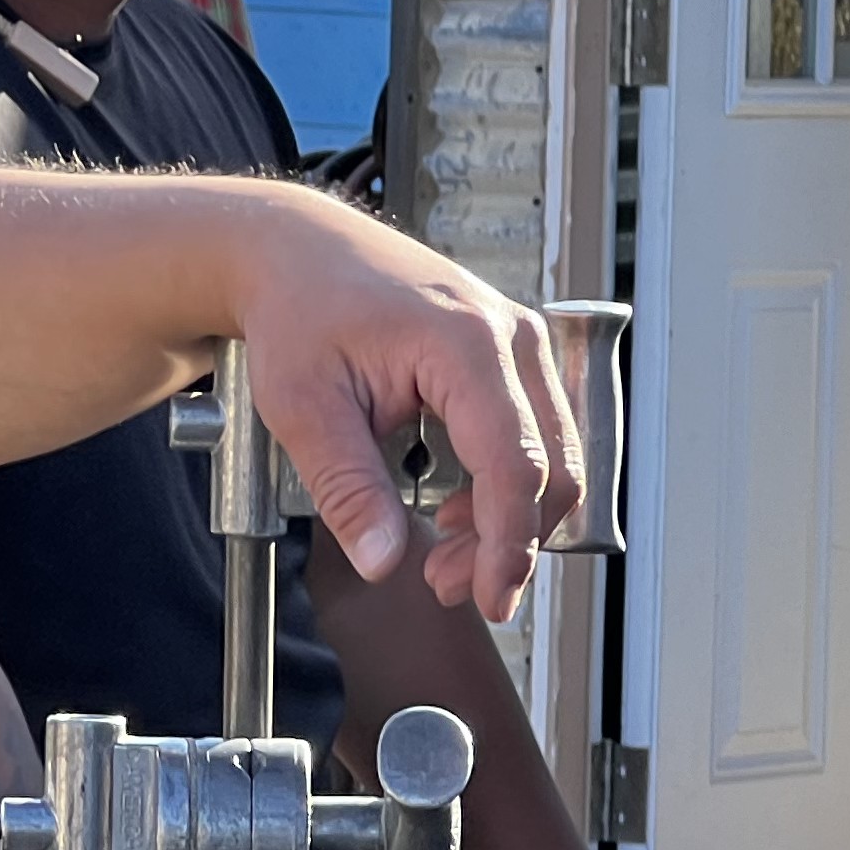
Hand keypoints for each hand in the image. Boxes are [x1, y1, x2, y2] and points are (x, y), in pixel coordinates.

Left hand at [226, 213, 575, 619]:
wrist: (296, 251)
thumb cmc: (298, 307)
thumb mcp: (303, 406)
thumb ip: (347, 488)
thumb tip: (383, 561)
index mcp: (466, 342)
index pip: (516, 465)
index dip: (508, 544)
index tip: (490, 598)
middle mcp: (510, 336)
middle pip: (551, 467)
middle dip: (508, 543)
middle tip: (445, 584)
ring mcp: (519, 341)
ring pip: (552, 457)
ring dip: (510, 521)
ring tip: (444, 556)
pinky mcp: (511, 355)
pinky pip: (535, 435)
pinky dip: (506, 487)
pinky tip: (456, 511)